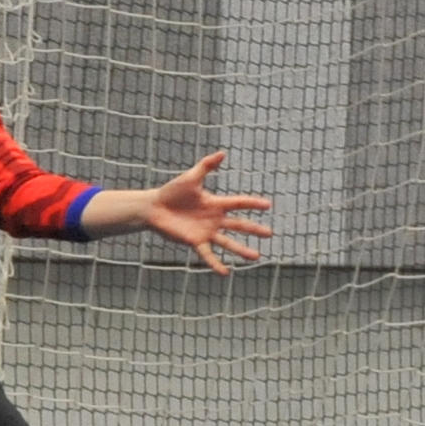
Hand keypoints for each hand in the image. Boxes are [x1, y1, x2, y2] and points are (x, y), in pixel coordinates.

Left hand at [141, 152, 271, 274]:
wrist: (154, 208)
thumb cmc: (172, 192)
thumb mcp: (190, 177)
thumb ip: (206, 166)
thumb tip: (222, 153)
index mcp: (215, 203)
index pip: (239, 204)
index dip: (253, 204)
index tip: (268, 205)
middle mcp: (214, 219)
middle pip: (238, 225)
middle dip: (254, 229)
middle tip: (270, 234)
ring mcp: (206, 232)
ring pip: (227, 242)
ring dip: (241, 250)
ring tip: (256, 257)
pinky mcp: (195, 242)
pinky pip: (207, 255)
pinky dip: (215, 264)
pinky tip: (225, 272)